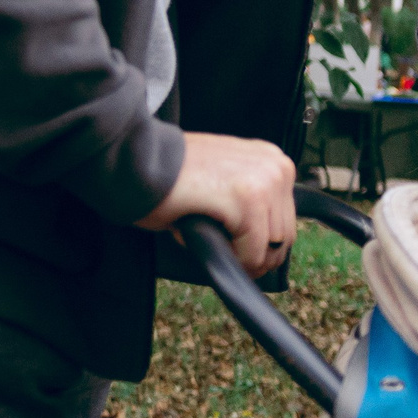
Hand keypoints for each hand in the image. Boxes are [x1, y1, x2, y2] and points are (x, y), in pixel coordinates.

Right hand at [138, 131, 296, 276]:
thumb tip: (256, 241)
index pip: (286, 217)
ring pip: (270, 246)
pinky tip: (204, 244)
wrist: (131, 161)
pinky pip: (251, 251)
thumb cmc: (165, 173)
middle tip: (223, 256)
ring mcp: (263, 182)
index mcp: (270, 158)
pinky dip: (231, 259)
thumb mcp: (219, 179)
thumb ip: (244, 199)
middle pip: (283, 234)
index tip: (239, 253)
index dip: (262, 243)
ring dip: (239, 256)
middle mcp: (274, 166)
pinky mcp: (246, 199)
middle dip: (254, 254)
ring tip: (206, 243)